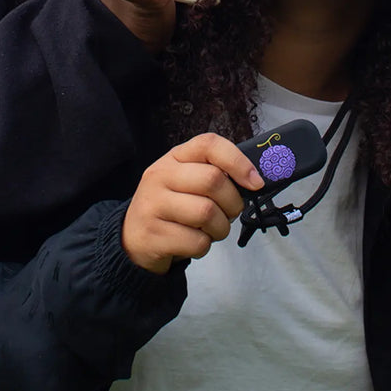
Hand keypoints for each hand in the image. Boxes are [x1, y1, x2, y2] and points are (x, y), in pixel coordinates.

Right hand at [122, 133, 264, 273]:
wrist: (134, 238)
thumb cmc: (173, 209)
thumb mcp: (187, 182)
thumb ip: (214, 175)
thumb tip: (255, 181)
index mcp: (173, 158)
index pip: (209, 144)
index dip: (238, 161)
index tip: (255, 182)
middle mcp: (159, 176)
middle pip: (213, 180)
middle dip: (232, 203)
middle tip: (229, 213)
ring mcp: (152, 204)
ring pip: (207, 213)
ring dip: (220, 228)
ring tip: (210, 230)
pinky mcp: (152, 234)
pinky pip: (197, 241)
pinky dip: (204, 246)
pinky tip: (192, 242)